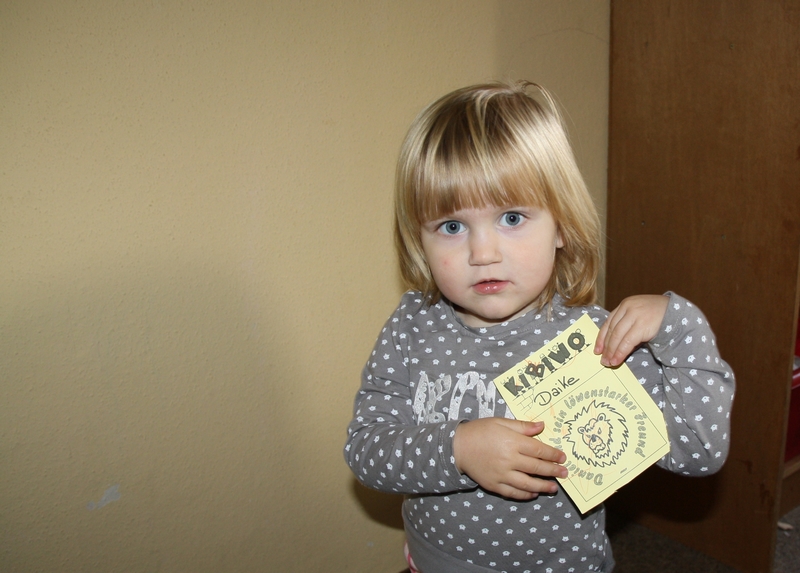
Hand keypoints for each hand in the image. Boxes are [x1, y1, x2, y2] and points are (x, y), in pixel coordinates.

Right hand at [452, 418, 566, 499]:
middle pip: (536, 467)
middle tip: (564, 474)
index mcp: (512, 442)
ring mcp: (502, 474)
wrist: (457, 447)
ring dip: (543, 486)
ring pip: (527, 484)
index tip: (562, 458)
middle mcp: (509, 459)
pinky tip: (533, 494)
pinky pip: (513, 493)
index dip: (553, 455)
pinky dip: (525, 495)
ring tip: (553, 488)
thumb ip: (522, 426)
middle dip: (553, 471)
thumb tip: (542, 426)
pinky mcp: (494, 485)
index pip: (538, 450)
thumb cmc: (480, 431)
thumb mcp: (500, 422)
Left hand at [594, 294, 667, 366]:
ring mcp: (635, 315)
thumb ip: (627, 326)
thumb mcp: (639, 316)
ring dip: (611, 351)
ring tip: (608, 362)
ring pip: (617, 336)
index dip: (601, 337)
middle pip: (612, 330)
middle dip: (606, 347)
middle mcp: (628, 307)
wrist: (678, 314)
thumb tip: (613, 346)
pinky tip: (617, 360)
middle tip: (603, 359)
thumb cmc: (658, 317)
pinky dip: (620, 352)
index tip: (597, 349)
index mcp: (625, 304)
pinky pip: (627, 342)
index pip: (609, 322)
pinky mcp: (642, 325)